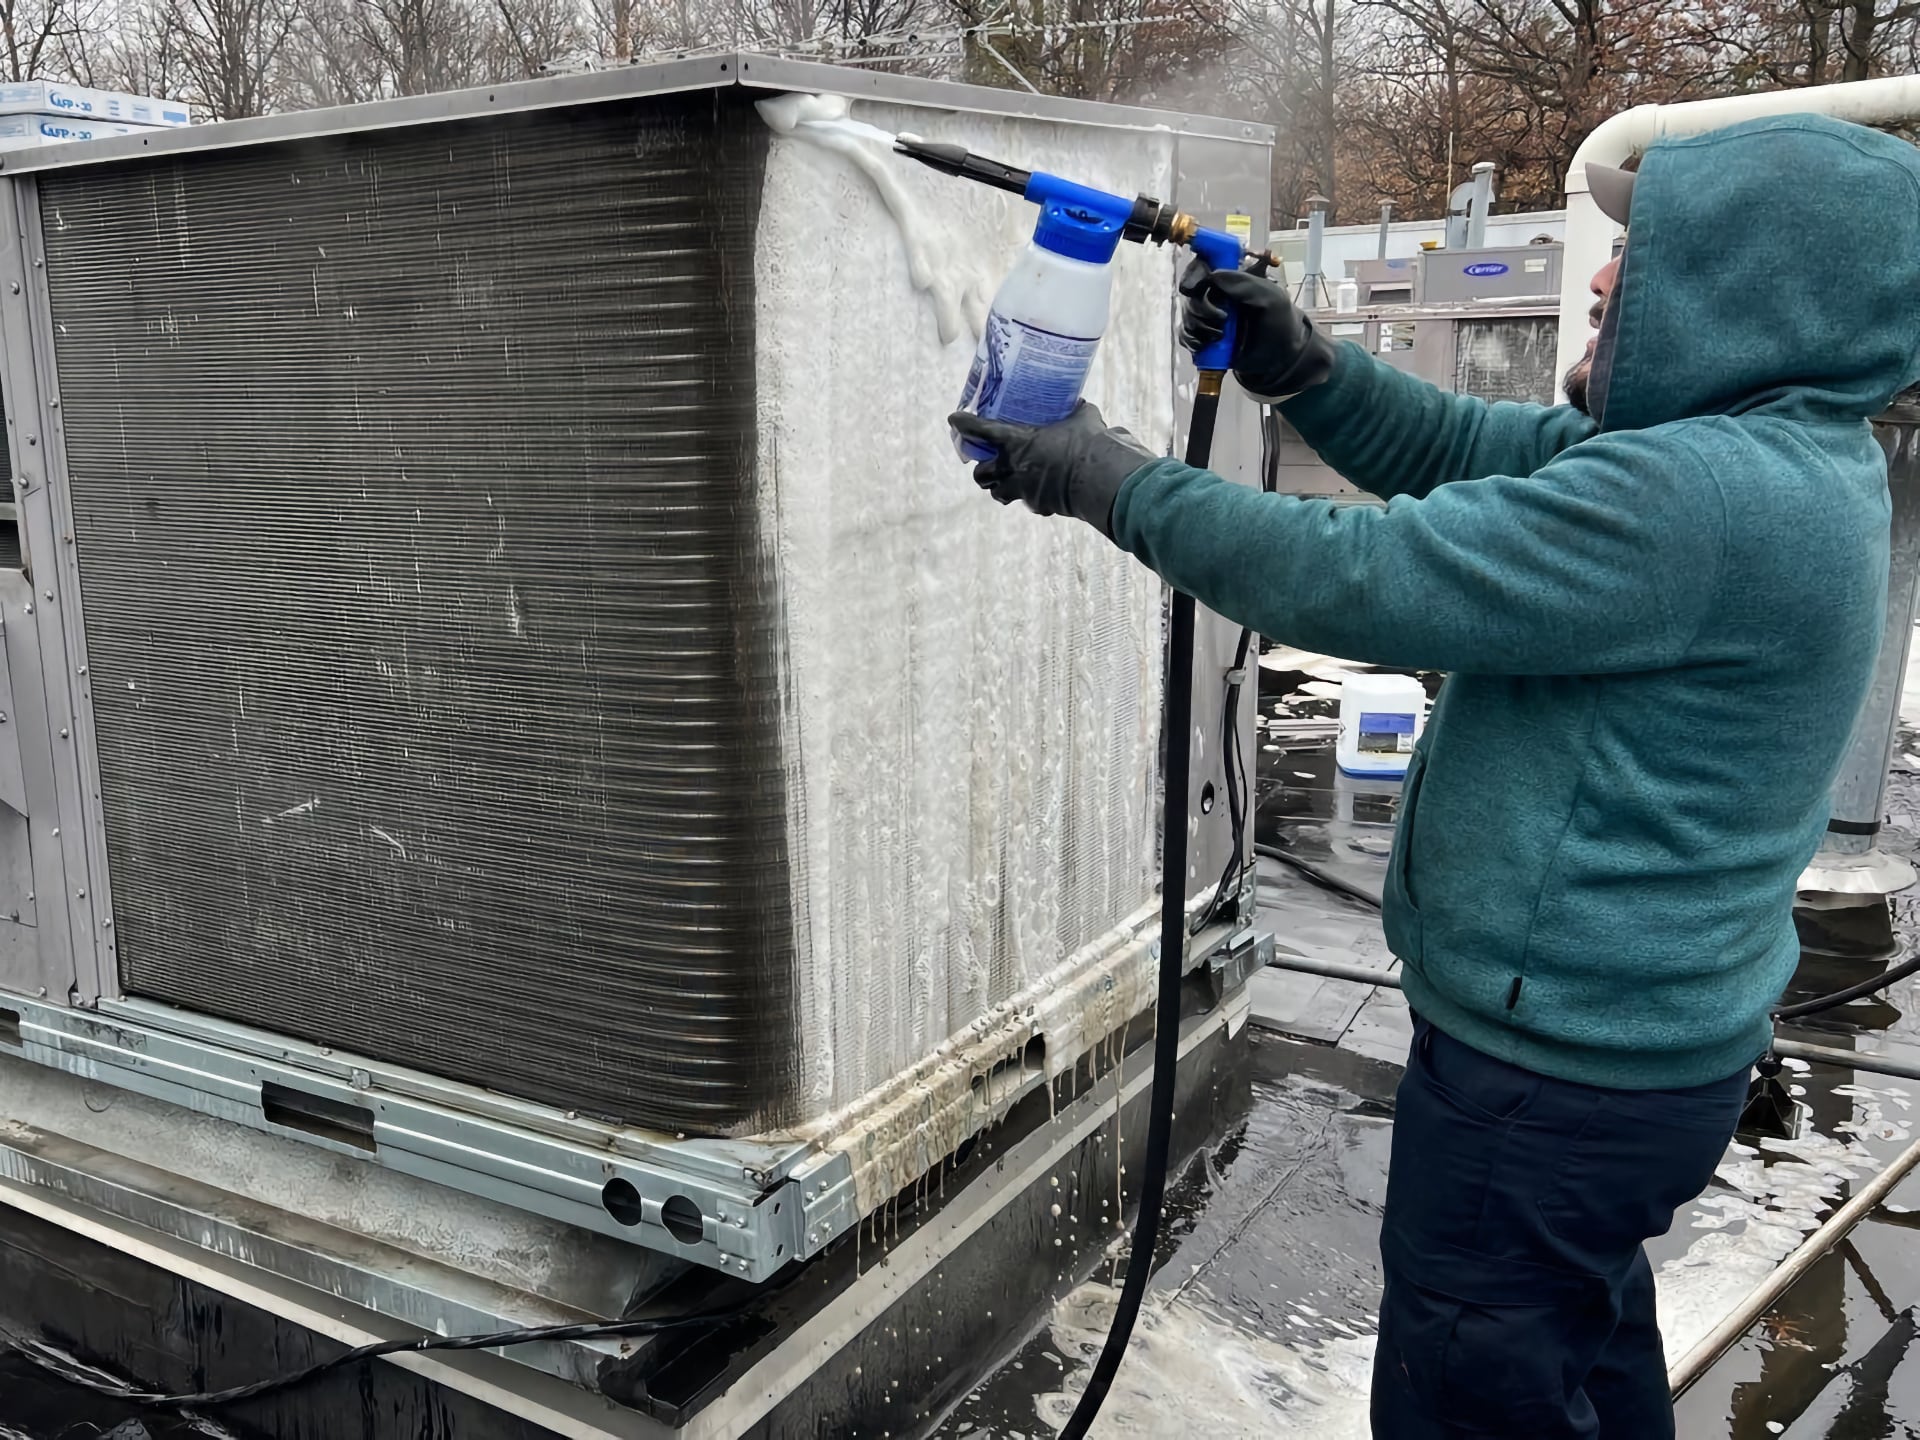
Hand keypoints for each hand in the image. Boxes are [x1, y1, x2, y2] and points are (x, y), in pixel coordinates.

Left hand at [947, 402, 1155, 538]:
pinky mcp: (1037, 505)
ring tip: (1008, 482)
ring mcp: (1023, 489)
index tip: (954, 419)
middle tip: (987, 462)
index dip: (964, 424)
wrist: (1099, 478)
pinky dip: (1030, 497)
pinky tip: (1040, 491)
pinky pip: (1027, 502)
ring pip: (998, 493)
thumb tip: (1077, 402)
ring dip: (999, 487)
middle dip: (981, 469)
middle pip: (981, 473)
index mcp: (1017, 441)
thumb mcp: (1081, 418)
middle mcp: (1013, 467)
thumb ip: (1073, 410)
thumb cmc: (1088, 443)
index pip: (980, 430)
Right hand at [1179, 257, 1336, 399]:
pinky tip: (1206, 346)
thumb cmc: (1279, 323)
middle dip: (1201, 308)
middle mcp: (1218, 295)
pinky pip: (1186, 335)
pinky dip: (1192, 341)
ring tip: (1220, 336)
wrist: (1279, 359)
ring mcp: (1210, 316)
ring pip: (1189, 315)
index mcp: (1233, 279)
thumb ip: (1245, 283)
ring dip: (1199, 327)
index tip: (1194, 288)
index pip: (1204, 266)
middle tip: (1222, 320)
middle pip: (1192, 293)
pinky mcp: (1205, 336)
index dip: (1194, 275)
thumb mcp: (1270, 298)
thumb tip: (1213, 275)